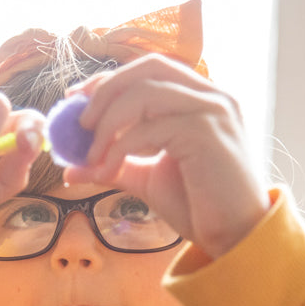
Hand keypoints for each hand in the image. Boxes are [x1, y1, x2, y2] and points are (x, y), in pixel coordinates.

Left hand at [62, 54, 269, 257]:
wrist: (235, 236)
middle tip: (78, 123)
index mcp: (200, 97)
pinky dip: (120, 146)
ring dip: (107, 123)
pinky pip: (150, 127)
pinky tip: (109, 169)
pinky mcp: (207, 132)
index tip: (74, 100)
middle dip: (104, 91)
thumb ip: (113, 165)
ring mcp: (212, 110)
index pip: (148, 69)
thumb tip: (70, 168)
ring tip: (90, 156)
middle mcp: (211, 95)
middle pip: (146, 69)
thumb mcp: (147, 178)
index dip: (108, 79)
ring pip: (144, 93)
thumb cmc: (198, 205)